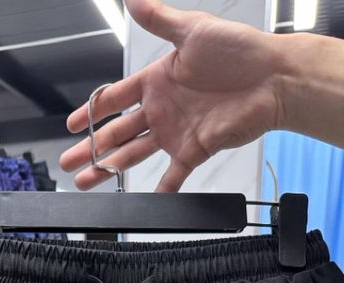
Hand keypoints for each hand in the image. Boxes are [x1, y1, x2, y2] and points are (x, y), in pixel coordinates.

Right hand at [59, 0, 284, 191]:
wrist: (274, 79)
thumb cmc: (240, 51)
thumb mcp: (193, 30)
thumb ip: (160, 19)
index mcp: (157, 80)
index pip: (114, 99)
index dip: (91, 111)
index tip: (72, 126)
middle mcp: (162, 108)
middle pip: (117, 132)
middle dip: (91, 149)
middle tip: (69, 163)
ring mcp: (176, 132)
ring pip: (134, 155)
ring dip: (109, 169)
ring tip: (87, 182)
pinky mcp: (194, 150)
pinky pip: (173, 175)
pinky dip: (160, 189)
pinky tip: (143, 202)